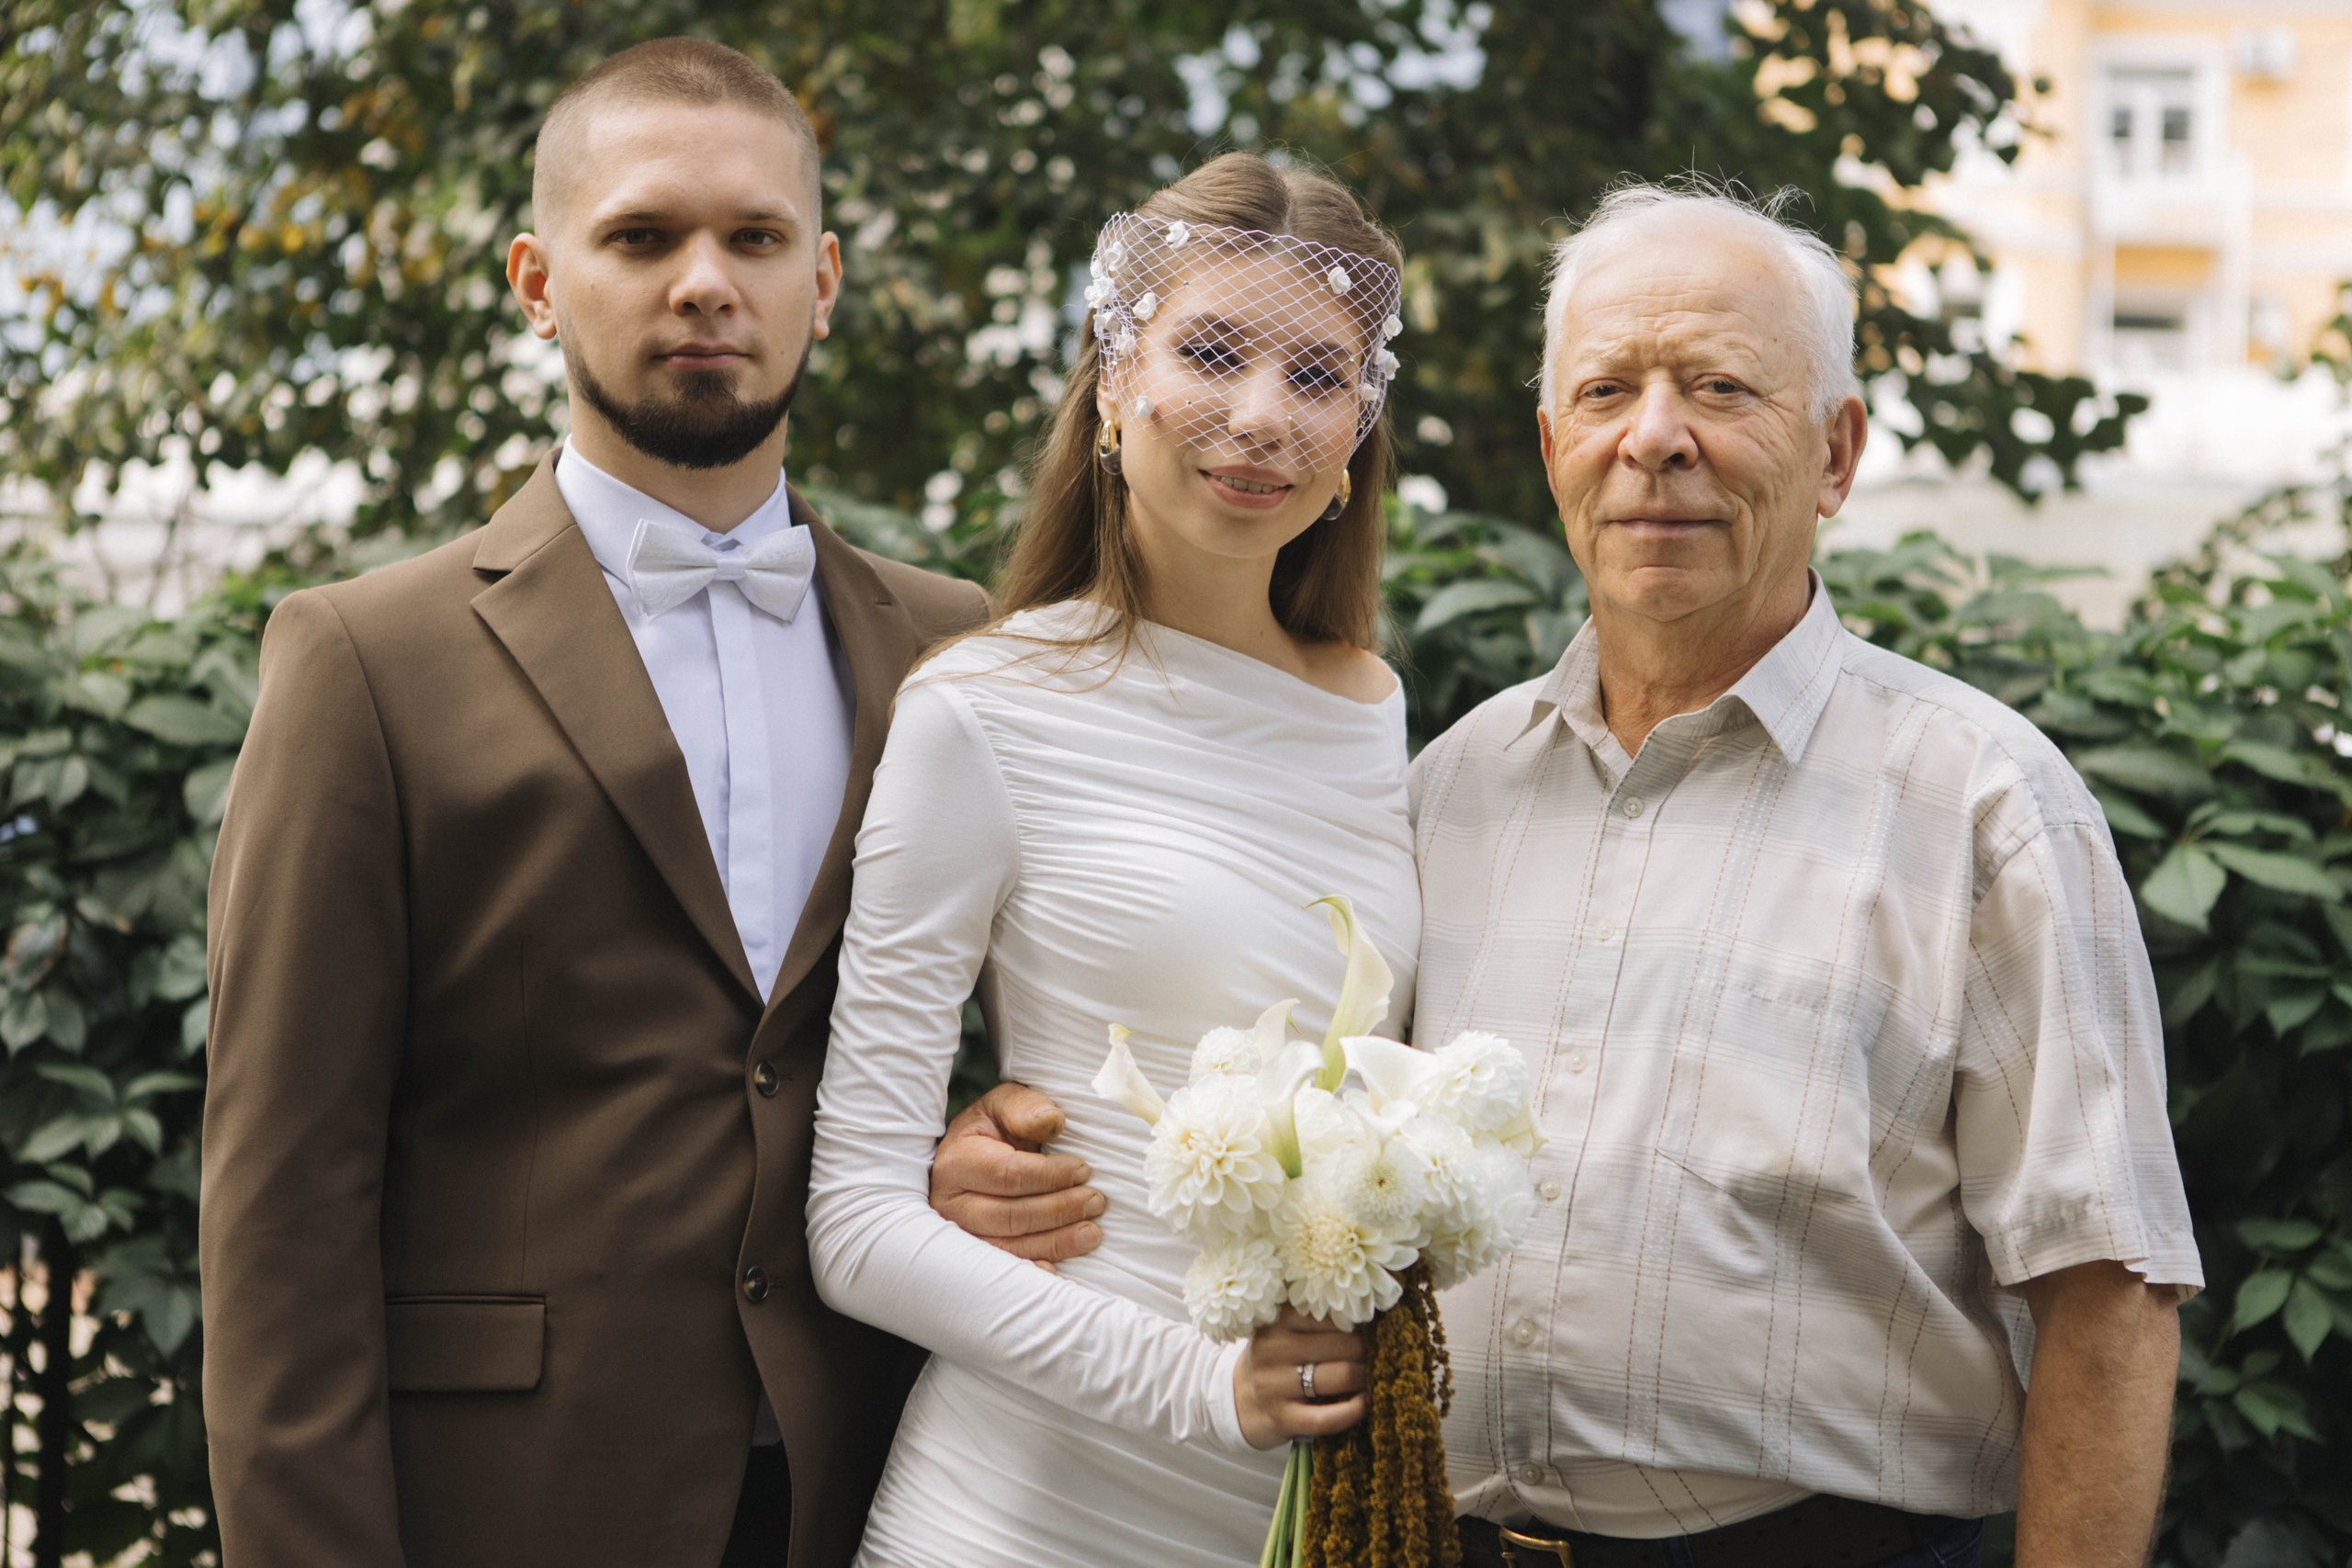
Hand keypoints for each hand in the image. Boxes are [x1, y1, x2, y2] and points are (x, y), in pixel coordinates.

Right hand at [930, 1082, 1104, 1270]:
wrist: (971, 1158)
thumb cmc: (993, 1130)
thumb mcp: (1004, 1105)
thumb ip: (1025, 1108)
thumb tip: (1053, 1121)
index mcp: (957, 1161)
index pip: (1007, 1175)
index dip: (1049, 1176)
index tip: (1083, 1170)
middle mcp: (951, 1203)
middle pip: (1011, 1215)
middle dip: (1059, 1210)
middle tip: (1096, 1201)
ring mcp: (960, 1236)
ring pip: (1011, 1247)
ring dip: (1056, 1242)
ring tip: (1092, 1232)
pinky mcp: (973, 1258)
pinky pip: (1007, 1270)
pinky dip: (1034, 1270)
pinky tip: (1058, 1270)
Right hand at [1234, 1306, 1367, 1448]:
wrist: (1239, 1400)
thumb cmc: (1277, 1359)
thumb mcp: (1287, 1330)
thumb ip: (1320, 1319)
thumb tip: (1371, 1317)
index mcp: (1279, 1317)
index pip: (1337, 1315)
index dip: (1360, 1324)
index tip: (1367, 1332)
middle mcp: (1273, 1347)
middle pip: (1345, 1345)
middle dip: (1367, 1352)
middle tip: (1372, 1357)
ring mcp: (1274, 1384)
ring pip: (1341, 1376)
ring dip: (1365, 1378)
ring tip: (1368, 1377)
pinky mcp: (1280, 1417)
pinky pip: (1328, 1417)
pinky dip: (1354, 1410)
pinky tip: (1363, 1403)